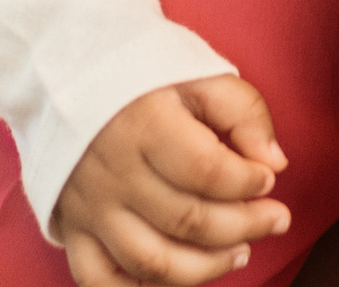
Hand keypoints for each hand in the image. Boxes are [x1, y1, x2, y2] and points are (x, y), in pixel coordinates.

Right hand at [54, 75, 290, 285]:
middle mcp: (112, 171)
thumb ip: (243, 112)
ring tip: (240, 250)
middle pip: (188, 221)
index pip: (207, 171)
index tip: (266, 177)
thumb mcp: (197, 72)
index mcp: (143, 124)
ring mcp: (90, 206)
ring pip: (153, 262)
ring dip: (207, 267)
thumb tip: (274, 163)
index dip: (248, 182)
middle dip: (245, 226)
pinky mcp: (72, 227)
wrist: (62, 72)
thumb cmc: (138, 73)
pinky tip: (180, 274)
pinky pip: (101, 280)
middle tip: (275, 218)